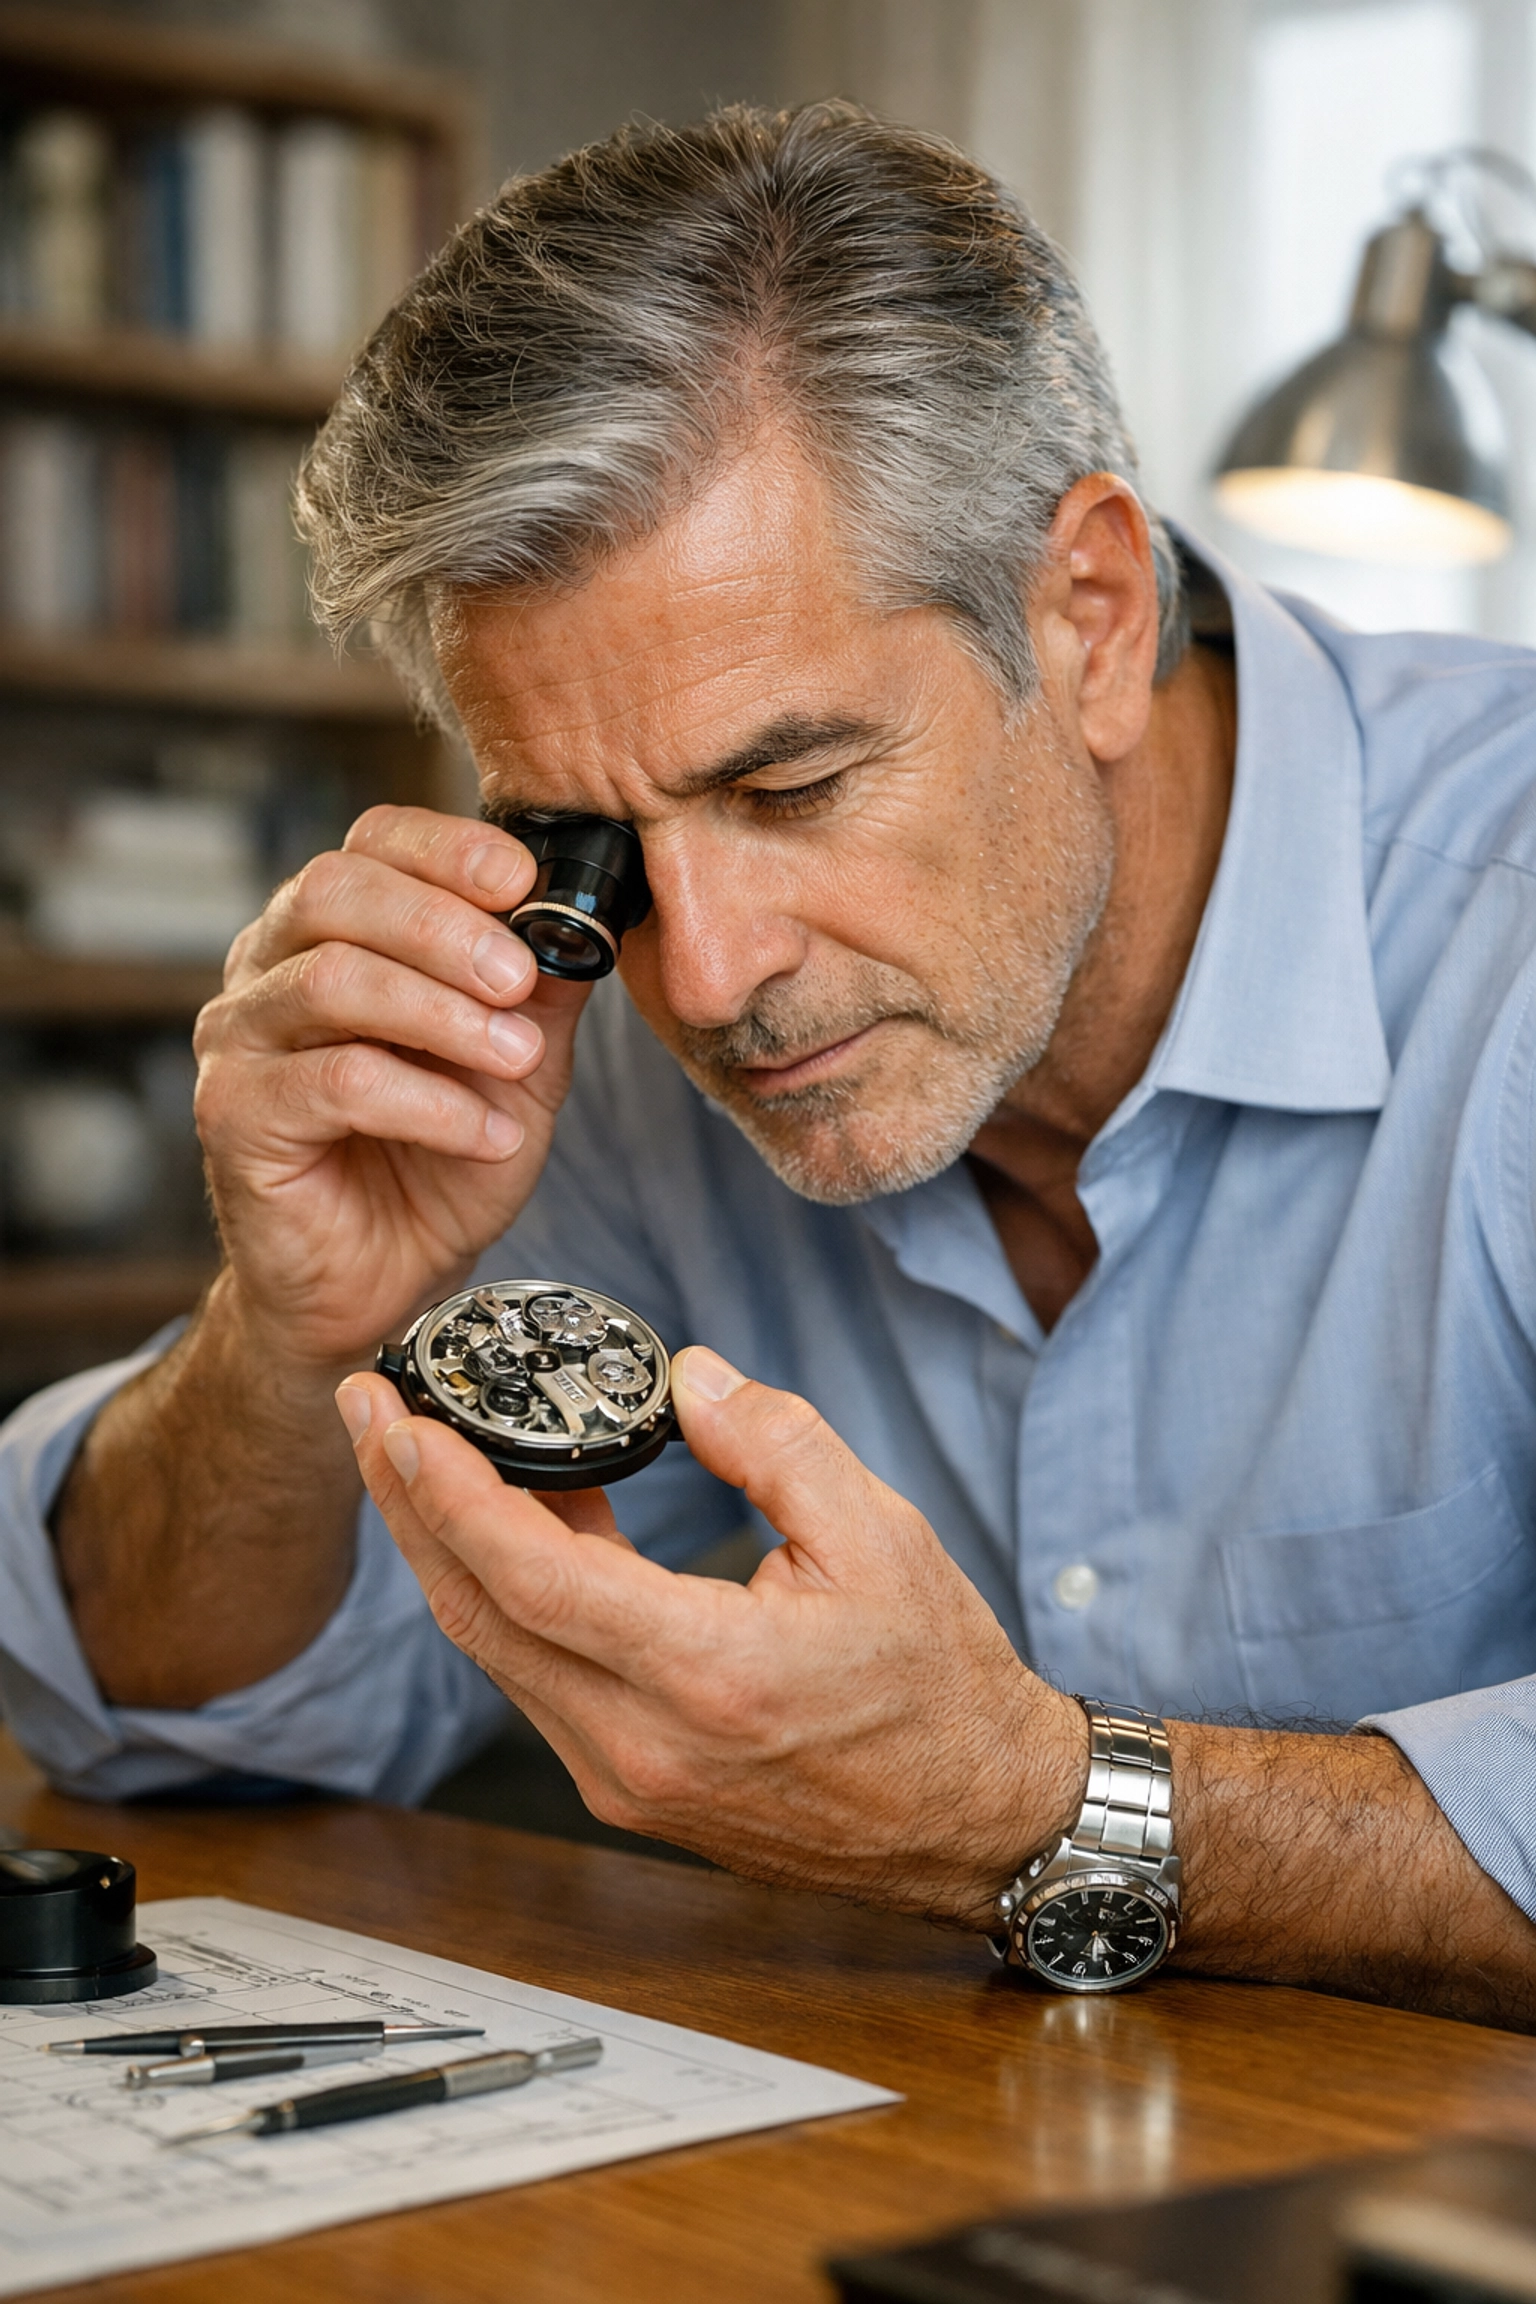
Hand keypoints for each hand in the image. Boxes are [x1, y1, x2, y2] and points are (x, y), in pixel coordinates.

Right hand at [194, 805, 586, 1368]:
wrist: (384, 1286)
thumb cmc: (438, 1167)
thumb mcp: (519, 1066)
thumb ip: (543, 990)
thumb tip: (591, 917)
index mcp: (331, 931)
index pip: (372, 841)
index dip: (449, 848)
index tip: (525, 882)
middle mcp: (268, 967)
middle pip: (336, 890)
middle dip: (445, 926)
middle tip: (520, 980)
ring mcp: (239, 1039)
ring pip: (332, 980)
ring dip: (444, 1015)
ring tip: (517, 1060)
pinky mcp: (234, 1115)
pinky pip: (335, 1082)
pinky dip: (429, 1103)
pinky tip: (484, 1132)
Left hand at [337, 1348, 1087, 1923]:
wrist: (976, 1823)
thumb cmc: (940, 1688)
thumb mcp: (883, 1536)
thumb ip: (777, 1443)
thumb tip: (691, 1376)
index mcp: (706, 1675)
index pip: (531, 1576)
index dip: (447, 1493)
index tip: (398, 1419)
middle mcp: (643, 1743)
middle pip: (477, 1614)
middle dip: (408, 1504)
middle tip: (370, 1412)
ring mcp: (628, 1779)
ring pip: (496, 1652)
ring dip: (447, 1550)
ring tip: (425, 1452)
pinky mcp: (631, 1789)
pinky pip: (536, 1681)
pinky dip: (505, 1599)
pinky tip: (513, 1529)